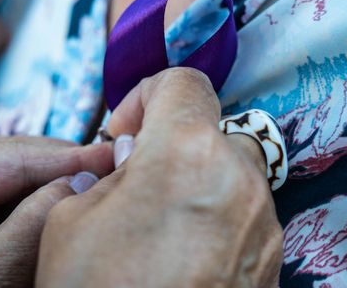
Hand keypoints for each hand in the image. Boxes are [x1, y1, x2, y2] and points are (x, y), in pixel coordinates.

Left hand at [0, 137, 113, 286]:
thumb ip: (34, 224)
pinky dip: (20, 217)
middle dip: (57, 171)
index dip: (68, 154)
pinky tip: (52, 220)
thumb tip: (83, 178)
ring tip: (90, 192)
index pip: (9, 153)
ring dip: (42, 193)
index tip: (116, 152)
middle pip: (4, 163)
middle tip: (112, 172)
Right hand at [37, 68, 282, 287]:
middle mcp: (239, 180)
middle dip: (175, 147)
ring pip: (235, 176)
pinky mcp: (274, 264)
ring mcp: (264, 225)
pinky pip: (246, 221)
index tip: (126, 131)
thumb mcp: (72, 221)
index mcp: (186, 152)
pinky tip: (183, 261)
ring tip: (159, 232)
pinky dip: (218, 224)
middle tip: (138, 184)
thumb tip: (132, 158)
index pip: (183, 83)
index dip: (147, 95)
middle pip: (214, 131)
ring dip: (200, 187)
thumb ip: (109, 171)